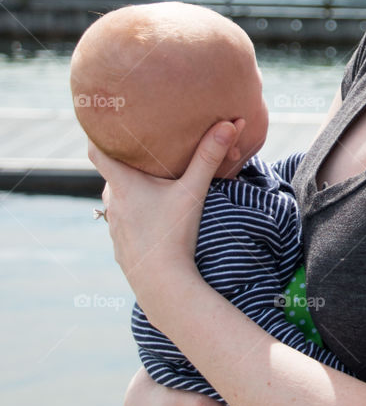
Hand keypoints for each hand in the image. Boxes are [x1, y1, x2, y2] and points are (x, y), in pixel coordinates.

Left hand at [88, 119, 244, 322]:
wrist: (162, 285)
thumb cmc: (174, 235)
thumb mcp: (192, 192)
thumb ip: (208, 157)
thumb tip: (230, 122)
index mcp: (122, 184)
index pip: (96, 150)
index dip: (96, 133)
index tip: (103, 120)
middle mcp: (112, 203)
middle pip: (111, 174)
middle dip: (125, 161)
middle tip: (142, 146)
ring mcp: (114, 226)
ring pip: (118, 199)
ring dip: (131, 189)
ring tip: (150, 181)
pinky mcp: (122, 246)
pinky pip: (124, 222)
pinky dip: (134, 214)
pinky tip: (153, 217)